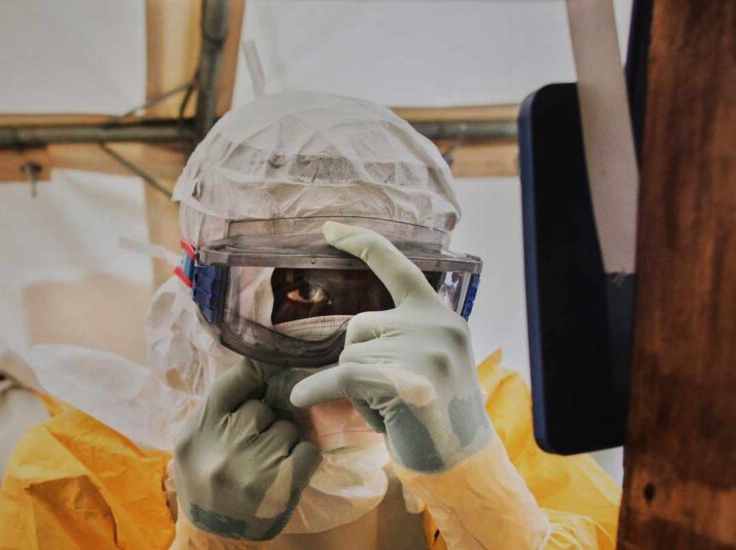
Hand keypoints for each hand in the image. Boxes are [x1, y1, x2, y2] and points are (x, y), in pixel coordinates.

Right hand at [173, 362, 320, 540]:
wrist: (214, 534)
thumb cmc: (205, 481)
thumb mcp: (194, 442)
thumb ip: (218, 407)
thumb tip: (257, 366)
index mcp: (196, 432)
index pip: (232, 381)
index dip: (253, 372)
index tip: (263, 372)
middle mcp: (223, 446)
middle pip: (262, 408)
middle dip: (263, 421)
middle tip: (253, 444)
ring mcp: (253, 466)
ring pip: (287, 428)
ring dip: (283, 441)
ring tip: (266, 461)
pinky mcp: (282, 485)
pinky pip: (308, 450)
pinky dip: (303, 457)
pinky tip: (287, 470)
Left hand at [290, 222, 491, 472]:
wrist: (463, 463)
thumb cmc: (438, 416)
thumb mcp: (430, 361)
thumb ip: (403, 334)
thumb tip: (357, 328)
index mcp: (442, 316)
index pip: (398, 267)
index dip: (362, 244)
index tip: (329, 229)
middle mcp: (437, 326)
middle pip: (360, 326)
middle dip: (361, 360)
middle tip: (392, 396)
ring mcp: (424, 352)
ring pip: (350, 356)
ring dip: (357, 387)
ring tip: (392, 410)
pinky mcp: (403, 380)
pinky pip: (341, 375)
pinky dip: (317, 389)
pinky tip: (302, 399)